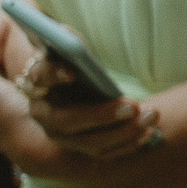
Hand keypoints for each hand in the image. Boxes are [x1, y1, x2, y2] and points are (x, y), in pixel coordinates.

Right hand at [0, 42, 160, 185]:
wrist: (68, 84)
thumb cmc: (66, 56)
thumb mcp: (61, 42)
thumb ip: (58, 38)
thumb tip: (60, 33)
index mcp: (34, 84)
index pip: (40, 80)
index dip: (53, 75)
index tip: (72, 70)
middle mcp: (44, 116)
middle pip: (67, 122)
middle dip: (101, 115)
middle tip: (133, 104)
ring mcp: (63, 137)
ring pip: (90, 144)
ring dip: (123, 133)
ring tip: (152, 115)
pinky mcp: (83, 148)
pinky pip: (105, 154)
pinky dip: (128, 146)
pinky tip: (150, 134)